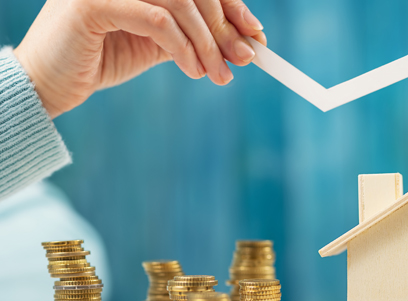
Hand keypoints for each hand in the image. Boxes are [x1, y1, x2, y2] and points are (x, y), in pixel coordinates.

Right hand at [13, 0, 266, 117]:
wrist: (51, 85)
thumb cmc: (102, 60)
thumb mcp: (158, 45)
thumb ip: (193, 36)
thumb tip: (244, 42)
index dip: (230, 4)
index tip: (255, 34)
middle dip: (224, 26)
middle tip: (244, 58)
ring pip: (179, 2)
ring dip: (207, 42)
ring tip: (217, 73)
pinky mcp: (92, 3)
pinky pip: (157, 19)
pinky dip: (182, 46)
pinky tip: (193, 70)